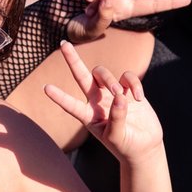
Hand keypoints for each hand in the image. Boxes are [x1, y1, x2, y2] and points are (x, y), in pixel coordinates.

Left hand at [42, 41, 163, 161]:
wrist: (145, 146)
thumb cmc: (126, 146)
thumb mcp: (118, 138)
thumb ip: (117, 118)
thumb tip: (119, 97)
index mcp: (89, 116)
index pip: (71, 105)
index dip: (59, 97)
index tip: (45, 88)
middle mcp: (97, 102)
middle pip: (82, 76)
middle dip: (73, 60)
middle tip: (64, 44)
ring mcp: (112, 94)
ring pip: (104, 74)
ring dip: (111, 81)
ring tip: (121, 95)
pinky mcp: (129, 90)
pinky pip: (128, 77)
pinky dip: (134, 84)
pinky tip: (138, 98)